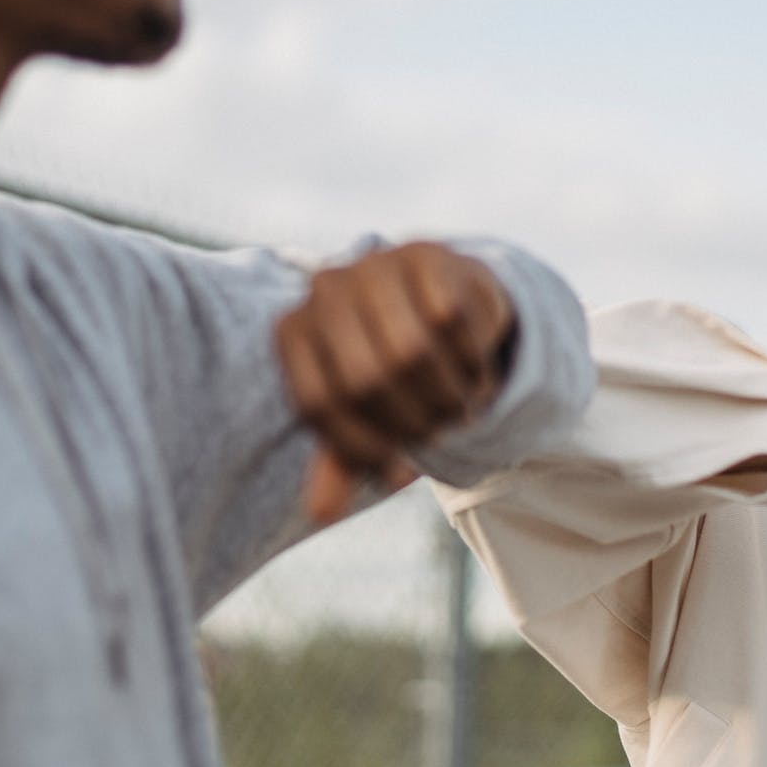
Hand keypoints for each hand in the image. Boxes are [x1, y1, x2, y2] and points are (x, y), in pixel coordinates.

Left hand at [275, 242, 516, 525]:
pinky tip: (474, 368)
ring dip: (445, 394)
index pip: (319, 404)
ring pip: (412, 350)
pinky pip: (450, 320)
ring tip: (459, 408)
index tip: (394, 470)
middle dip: (411, 421)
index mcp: (292, 330)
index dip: (361, 447)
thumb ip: (340, 458)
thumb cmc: (389, 365)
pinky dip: (468, 358)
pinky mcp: (423, 253)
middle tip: (438, 435)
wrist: (439, 299)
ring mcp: (372, 264)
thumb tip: (320, 513)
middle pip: (367, 379)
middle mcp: (323, 290)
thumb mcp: (362, 412)